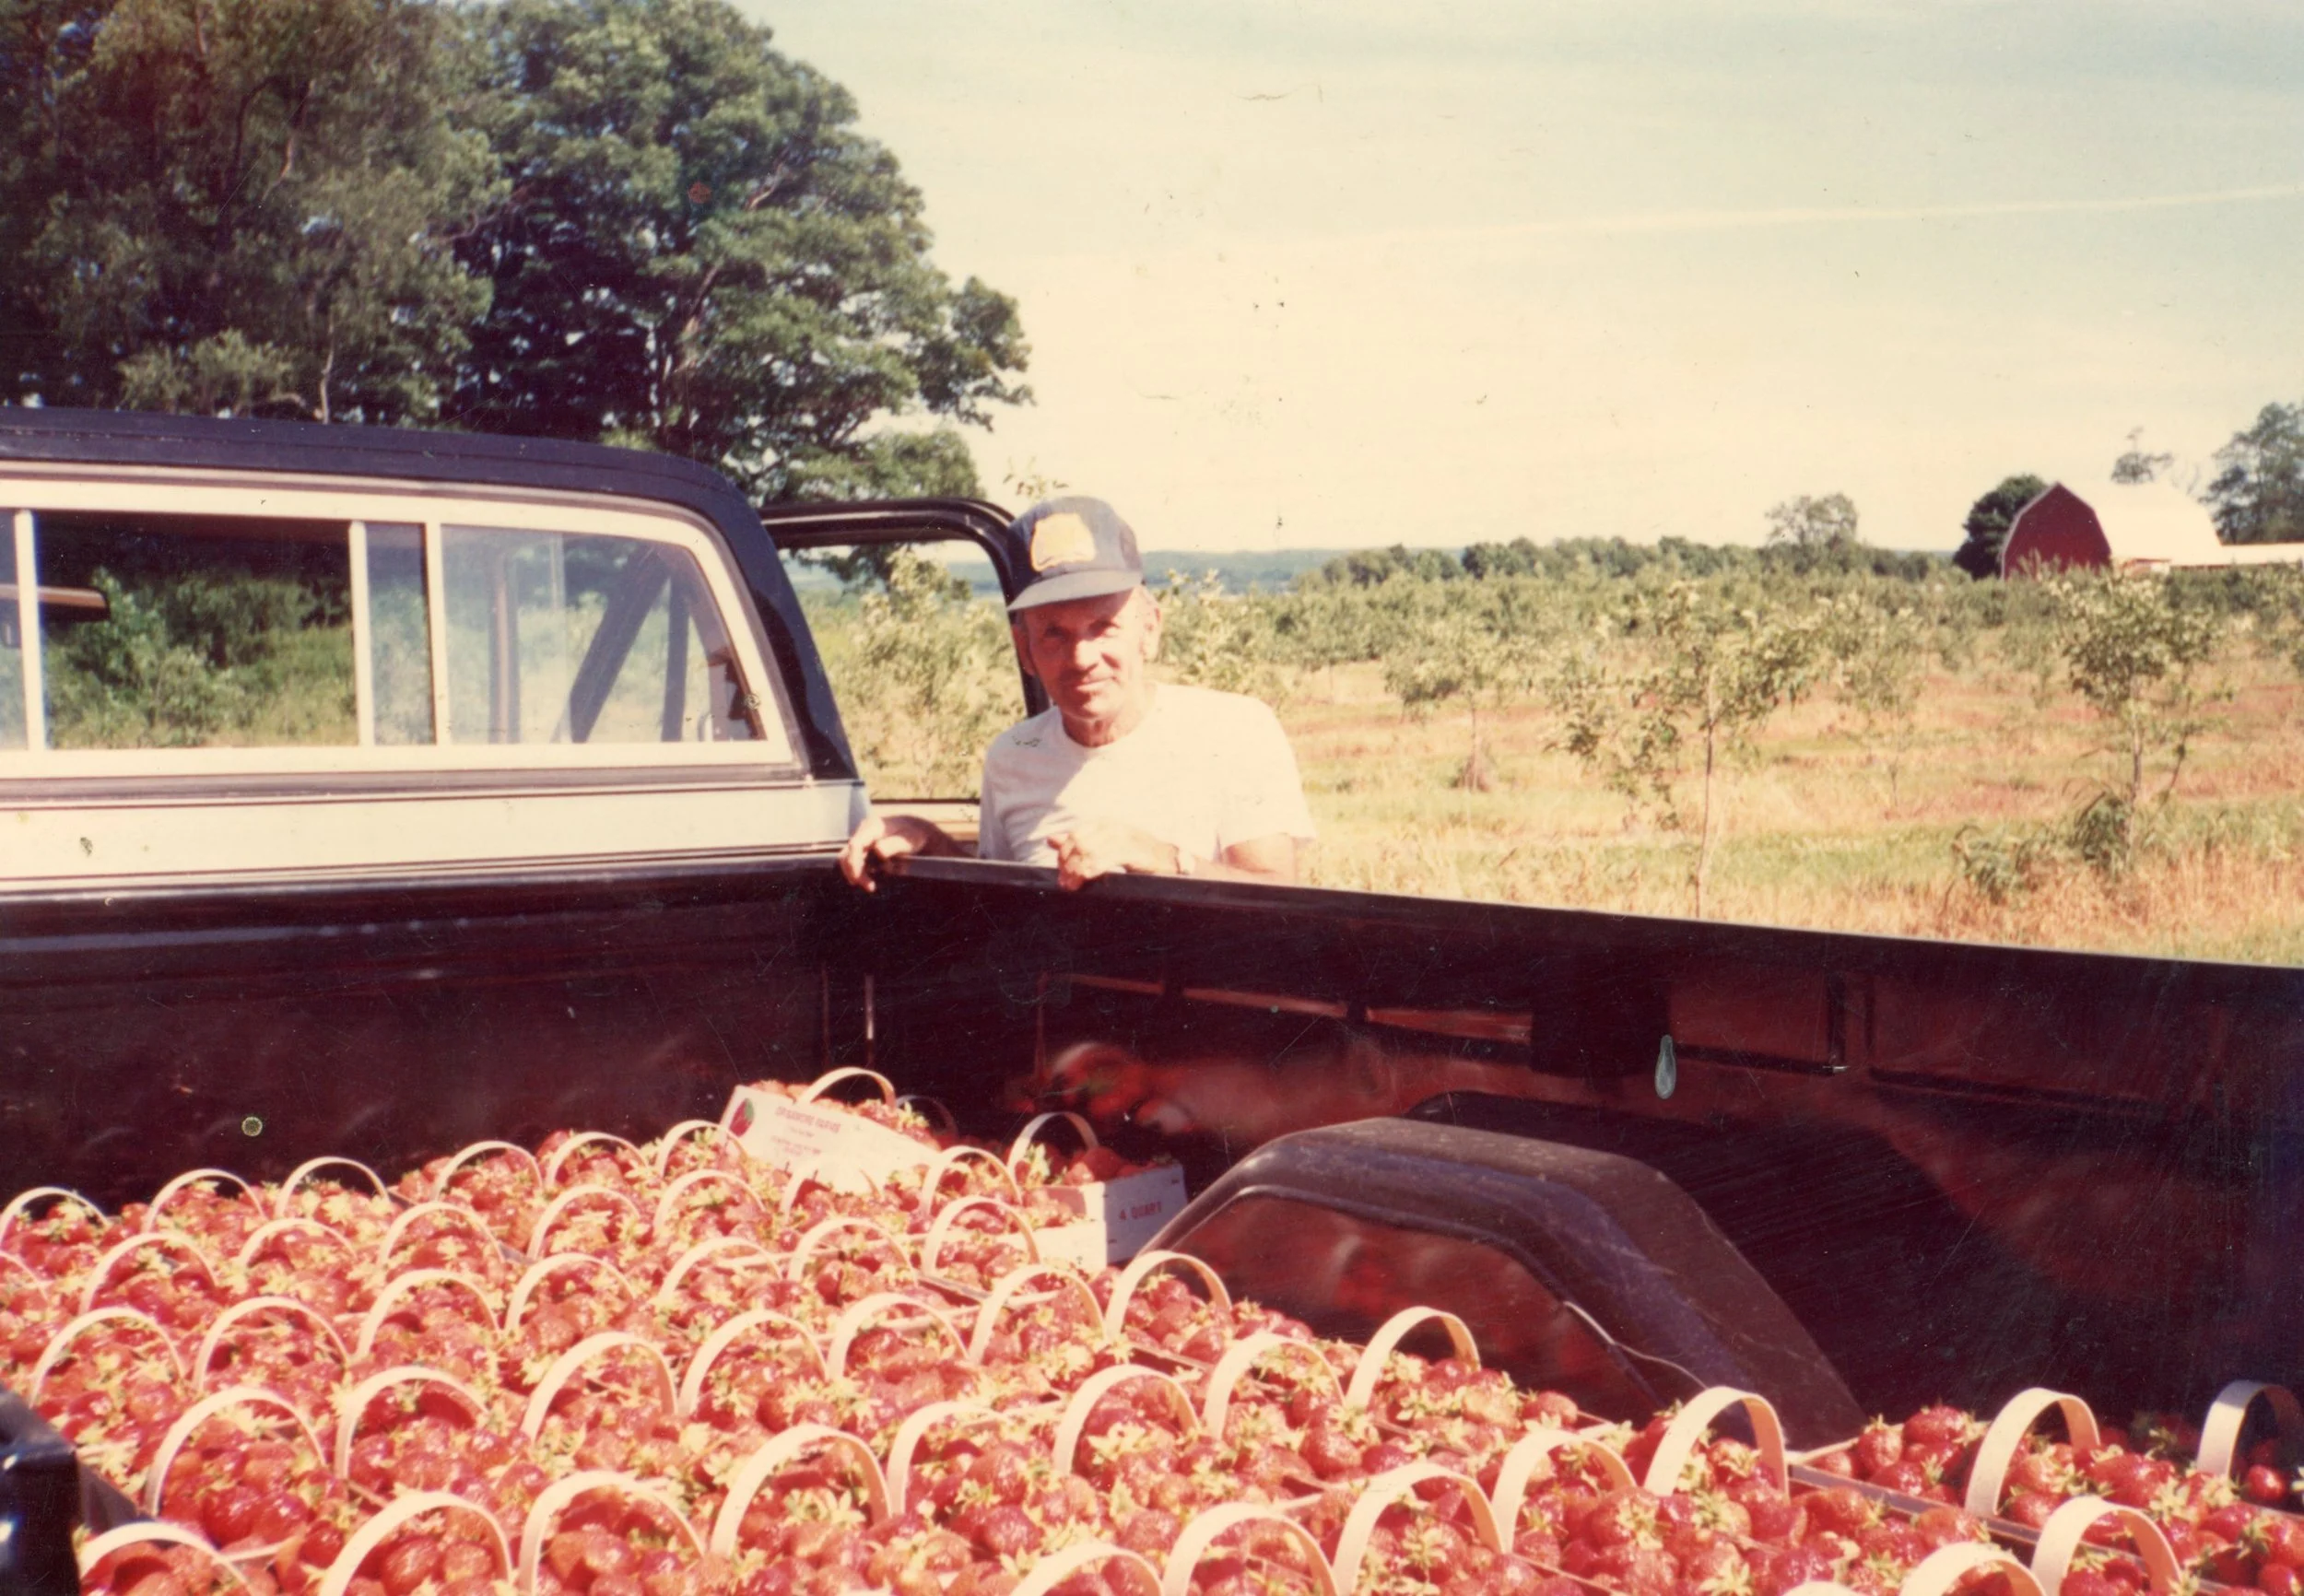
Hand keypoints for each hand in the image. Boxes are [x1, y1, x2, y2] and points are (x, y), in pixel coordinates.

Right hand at [838, 813, 952, 890]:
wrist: (914, 831)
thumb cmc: (913, 835)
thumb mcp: (909, 839)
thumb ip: (895, 845)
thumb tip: (878, 850)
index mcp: (873, 827)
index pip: (856, 844)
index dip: (853, 863)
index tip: (858, 879)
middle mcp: (864, 832)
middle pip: (847, 854)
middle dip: (855, 872)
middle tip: (870, 887)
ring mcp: (862, 840)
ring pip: (849, 860)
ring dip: (859, 874)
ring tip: (872, 886)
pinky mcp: (864, 848)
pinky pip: (857, 863)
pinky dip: (864, 872)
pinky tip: (876, 878)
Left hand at [1048, 820, 1178, 890]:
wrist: (1169, 861)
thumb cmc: (1135, 856)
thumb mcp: (1104, 847)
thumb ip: (1079, 843)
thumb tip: (1051, 840)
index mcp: (1103, 824)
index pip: (1074, 835)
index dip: (1064, 855)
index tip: (1062, 875)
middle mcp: (1112, 827)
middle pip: (1078, 843)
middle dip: (1068, 865)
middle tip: (1066, 884)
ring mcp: (1123, 837)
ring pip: (1089, 851)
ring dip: (1077, 870)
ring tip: (1073, 886)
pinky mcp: (1133, 851)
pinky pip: (1105, 859)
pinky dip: (1091, 870)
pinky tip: (1087, 879)